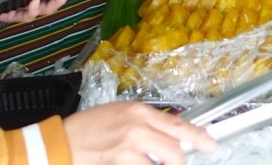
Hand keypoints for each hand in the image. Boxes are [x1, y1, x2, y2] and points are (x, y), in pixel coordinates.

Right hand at [64, 101, 215, 164]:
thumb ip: (145, 123)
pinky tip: (133, 164)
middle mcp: (138, 128)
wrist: (60, 142)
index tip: (210, 145)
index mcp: (140, 111)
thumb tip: (168, 134)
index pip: (178, 125)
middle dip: (179, 163)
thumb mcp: (119, 115)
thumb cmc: (87, 128)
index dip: (199, 137)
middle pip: (175, 152)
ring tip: (147, 163)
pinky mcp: (119, 164)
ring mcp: (128, 148)